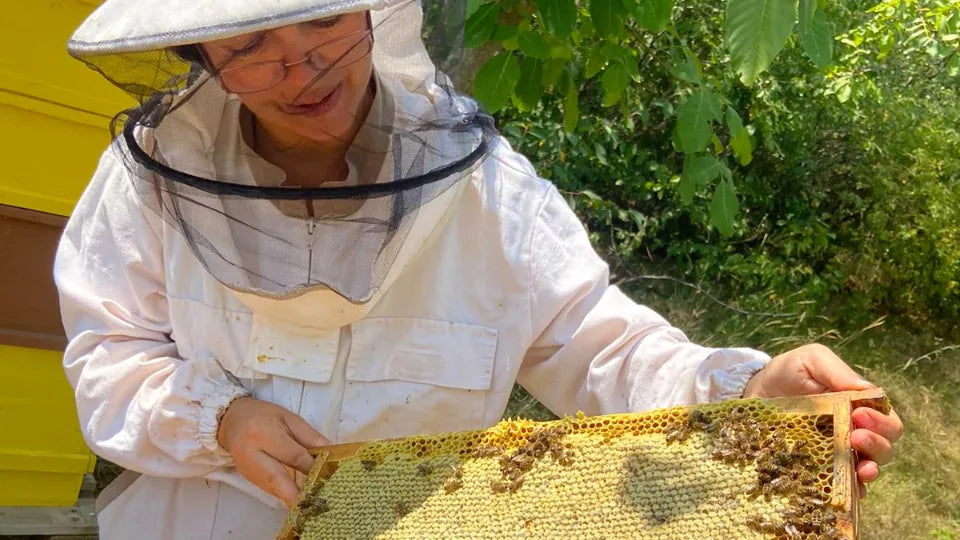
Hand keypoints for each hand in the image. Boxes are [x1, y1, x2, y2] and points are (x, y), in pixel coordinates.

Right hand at [217, 397, 329, 506]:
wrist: (233, 421)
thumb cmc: (264, 416)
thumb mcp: (290, 419)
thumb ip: (310, 437)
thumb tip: (332, 454)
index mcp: (263, 433)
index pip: (292, 455)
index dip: (311, 467)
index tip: (329, 476)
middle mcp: (251, 454)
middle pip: (276, 478)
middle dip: (296, 494)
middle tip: (315, 504)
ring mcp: (247, 469)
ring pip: (273, 488)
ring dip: (292, 497)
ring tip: (312, 504)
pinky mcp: (248, 478)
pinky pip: (269, 488)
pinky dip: (284, 494)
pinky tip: (298, 498)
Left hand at [742, 344, 902, 497]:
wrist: (752, 392)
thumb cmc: (786, 373)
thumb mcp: (810, 360)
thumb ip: (837, 371)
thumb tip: (871, 390)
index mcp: (859, 407)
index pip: (887, 419)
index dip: (882, 421)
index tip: (860, 414)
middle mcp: (854, 432)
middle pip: (885, 447)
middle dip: (878, 443)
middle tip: (856, 435)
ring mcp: (837, 453)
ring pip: (869, 468)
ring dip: (870, 468)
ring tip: (860, 466)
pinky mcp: (818, 469)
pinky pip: (842, 486)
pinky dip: (851, 491)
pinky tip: (847, 488)